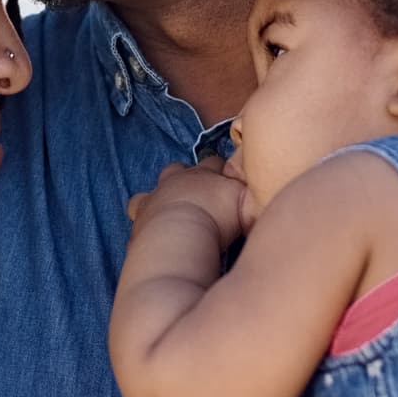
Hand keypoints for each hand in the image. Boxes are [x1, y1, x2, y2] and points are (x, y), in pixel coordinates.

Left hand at [127, 157, 246, 248]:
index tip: (228, 179)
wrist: (180, 234)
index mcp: (204, 174)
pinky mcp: (140, 211)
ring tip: (172, 204)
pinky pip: (137, 205)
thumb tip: (260, 201)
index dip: (221, 169)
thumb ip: (253, 200)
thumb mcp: (247, 207)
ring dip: (164, 190)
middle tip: (199, 192)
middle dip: (189, 175)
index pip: (215, 162)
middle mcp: (178, 179)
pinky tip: (149, 222)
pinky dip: (142, 211)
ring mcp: (156, 193)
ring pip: (157, 183)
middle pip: (182, 168)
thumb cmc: (216, 219)